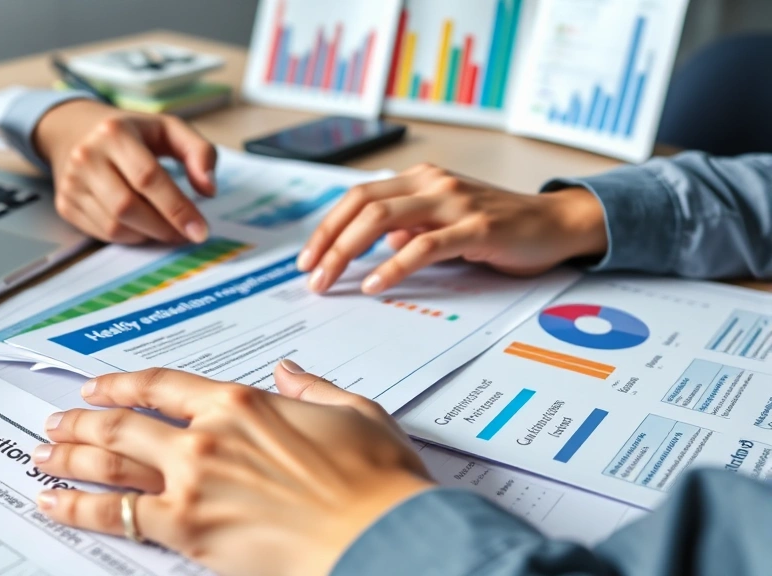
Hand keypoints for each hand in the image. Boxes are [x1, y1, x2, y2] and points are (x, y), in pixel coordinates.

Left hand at [32, 361, 433, 575]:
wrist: (382, 536)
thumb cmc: (376, 481)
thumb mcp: (355, 413)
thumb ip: (312, 388)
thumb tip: (288, 371)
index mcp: (242, 403)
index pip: (163, 385)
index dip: (123, 384)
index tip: (99, 387)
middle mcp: (207, 435)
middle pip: (123, 423)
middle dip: (82, 422)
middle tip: (57, 421)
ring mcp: (192, 482)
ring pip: (109, 462)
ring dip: (68, 457)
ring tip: (42, 455)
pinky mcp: (187, 529)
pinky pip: (116, 514)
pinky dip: (76, 506)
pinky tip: (52, 502)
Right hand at [34, 99, 216, 243]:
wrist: (75, 132)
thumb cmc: (133, 133)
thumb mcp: (169, 129)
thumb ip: (199, 152)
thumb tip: (209, 190)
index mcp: (115, 132)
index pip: (148, 178)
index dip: (177, 209)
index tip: (200, 230)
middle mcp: (87, 156)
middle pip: (128, 207)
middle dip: (163, 228)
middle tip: (186, 234)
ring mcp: (72, 183)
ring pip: (115, 226)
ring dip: (148, 235)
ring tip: (166, 228)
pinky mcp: (65, 205)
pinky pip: (103, 234)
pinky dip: (130, 237)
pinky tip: (143, 226)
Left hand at [296, 163, 608, 293]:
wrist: (556, 223)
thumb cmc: (499, 227)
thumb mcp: (444, 223)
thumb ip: (410, 229)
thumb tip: (375, 246)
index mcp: (420, 178)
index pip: (358, 197)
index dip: (327, 226)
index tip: (308, 257)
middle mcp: (432, 183)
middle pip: (362, 205)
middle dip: (328, 242)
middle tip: (311, 275)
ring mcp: (454, 202)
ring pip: (383, 220)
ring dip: (348, 253)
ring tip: (331, 282)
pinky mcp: (476, 226)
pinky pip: (423, 245)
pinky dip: (392, 266)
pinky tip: (374, 284)